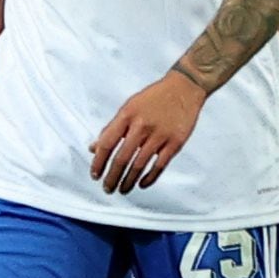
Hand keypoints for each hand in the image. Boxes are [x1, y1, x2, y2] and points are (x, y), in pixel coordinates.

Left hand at [90, 70, 207, 194]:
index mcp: (128, 115)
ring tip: (122, 189)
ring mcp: (160, 135)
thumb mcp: (129, 107)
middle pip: (122, 158)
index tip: (95, 174)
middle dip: (112, 177)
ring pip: (139, 165)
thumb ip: (112, 128)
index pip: (107, 143)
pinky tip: (141, 183)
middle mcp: (142, 125)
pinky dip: (149, 178)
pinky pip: (159, 165)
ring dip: (128, 181)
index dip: (98, 162)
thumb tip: (94, 148)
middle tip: (108, 188)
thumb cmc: (155, 97)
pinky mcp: (175, 142)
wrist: (184, 88)